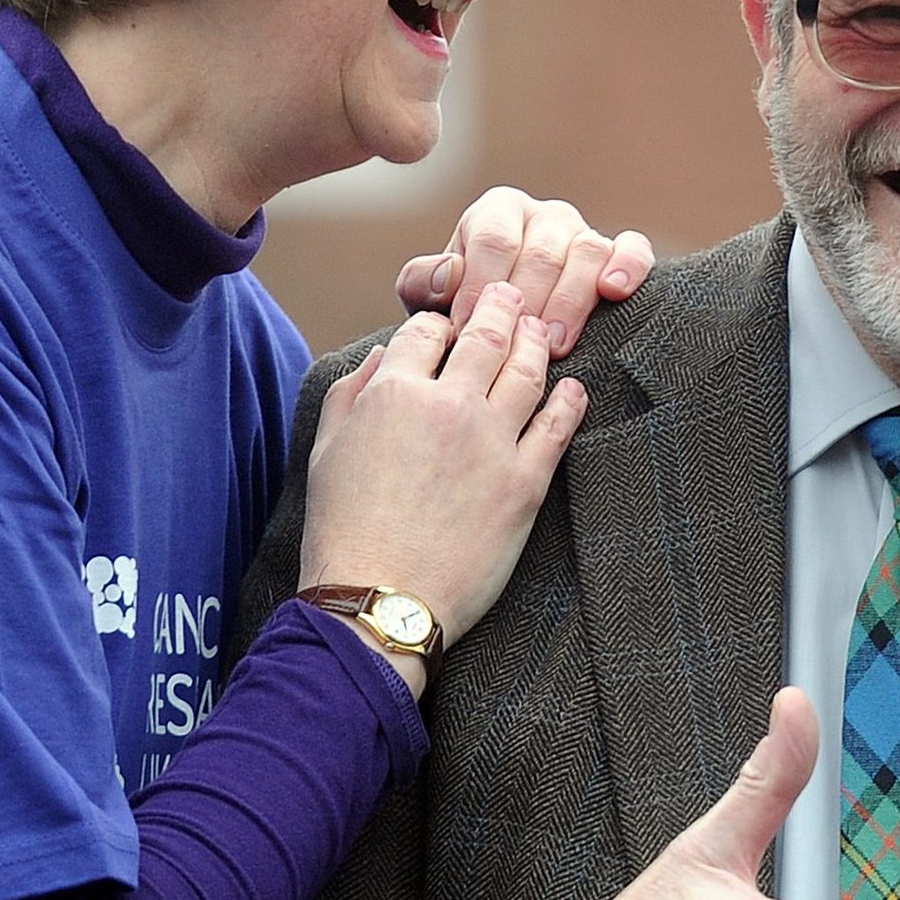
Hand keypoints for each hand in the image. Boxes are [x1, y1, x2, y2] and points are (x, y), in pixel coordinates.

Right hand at [295, 283, 587, 664]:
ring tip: (539, 331)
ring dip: (535, 343)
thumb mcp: (326, 452)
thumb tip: (384, 355)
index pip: (426, 329)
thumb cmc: (344, 532)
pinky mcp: (526, 483)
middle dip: (499, 308)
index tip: (449, 325)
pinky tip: (573, 389)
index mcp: (393, 393)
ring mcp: (492, 442)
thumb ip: (352, 393)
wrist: (381, 601)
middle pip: (486, 334)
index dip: (439, 321)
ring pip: (527, 370)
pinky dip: (570, 399)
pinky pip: (559, 425)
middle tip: (510, 297)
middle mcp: (447, 405)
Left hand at [396, 186, 653, 355]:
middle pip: (541, 251)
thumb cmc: (465, 309)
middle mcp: (543, 215)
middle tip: (515, 345)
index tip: (468, 328)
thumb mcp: (432, 296)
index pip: (493, 239)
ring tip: (556, 343)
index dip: (480, 285)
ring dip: (571, 300)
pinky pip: (633, 248)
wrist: (507, 327)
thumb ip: (424, 282)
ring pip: (586, 251)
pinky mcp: (620, 251)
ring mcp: (584, 232)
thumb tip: (451, 275)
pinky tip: (613, 291)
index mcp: (497, 211)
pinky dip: (627, 266)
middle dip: (528, 301)